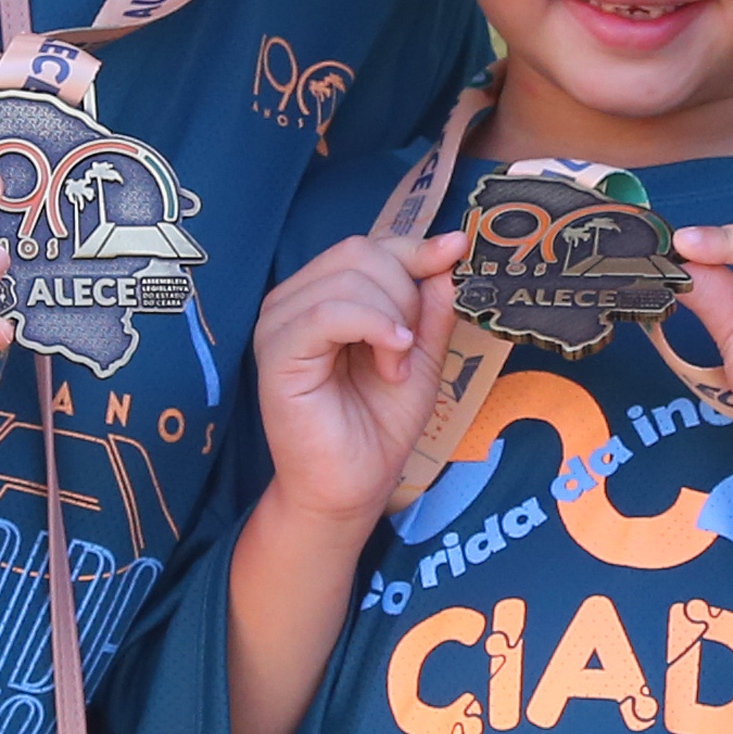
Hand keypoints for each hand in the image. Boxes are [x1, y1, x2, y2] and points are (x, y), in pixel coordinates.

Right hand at [252, 228, 465, 533]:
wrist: (352, 486)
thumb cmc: (378, 426)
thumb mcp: (421, 356)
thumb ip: (430, 306)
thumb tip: (447, 251)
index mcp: (324, 297)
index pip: (369, 247)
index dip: (414, 247)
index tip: (455, 250)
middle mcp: (295, 302)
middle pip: (360, 253)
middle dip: (404, 292)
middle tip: (409, 348)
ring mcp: (281, 324)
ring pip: (348, 278)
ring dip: (391, 319)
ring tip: (395, 368)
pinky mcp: (277, 352)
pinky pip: (327, 312)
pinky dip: (373, 326)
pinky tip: (391, 359)